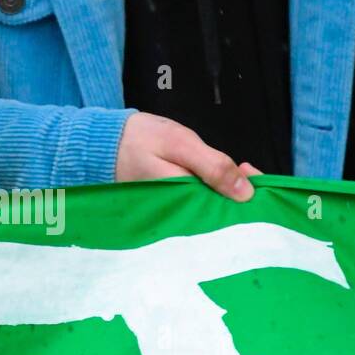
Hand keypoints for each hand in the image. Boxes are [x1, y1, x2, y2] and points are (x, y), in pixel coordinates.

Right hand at [115, 112, 259, 200]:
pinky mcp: (168, 207)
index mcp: (182, 201)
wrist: (101, 143)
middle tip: (248, 170)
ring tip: (238, 174)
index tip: (253, 172)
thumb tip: (246, 193)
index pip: (225, 208)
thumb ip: (212, 165)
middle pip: (220, 213)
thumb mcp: (179, 144)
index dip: (246, 193)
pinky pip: (197, 205)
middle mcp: (179, 216)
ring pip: (209, 209)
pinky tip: (218, 181)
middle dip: (239, 195)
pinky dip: (211, 193)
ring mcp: (173, 213)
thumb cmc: (139, 139)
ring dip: (227, 193)